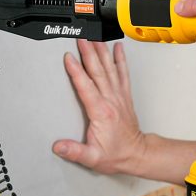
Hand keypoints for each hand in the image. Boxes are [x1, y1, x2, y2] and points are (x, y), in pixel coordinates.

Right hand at [52, 40, 145, 175]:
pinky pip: (123, 73)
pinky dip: (121, 59)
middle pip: (98, 71)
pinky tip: (118, 49)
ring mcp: (119, 96)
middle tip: (81, 38)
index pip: (86, 86)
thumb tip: (59, 146)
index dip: (76, 71)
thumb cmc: (116, 155)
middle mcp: (111, 100)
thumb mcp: (93, 158)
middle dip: (88, 52)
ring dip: (102, 51)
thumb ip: (75, 151)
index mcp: (101, 112)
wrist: (137, 155)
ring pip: (110, 68)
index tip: (69, 58)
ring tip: (95, 37)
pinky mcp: (124, 96)